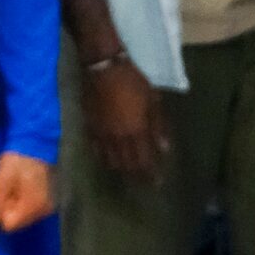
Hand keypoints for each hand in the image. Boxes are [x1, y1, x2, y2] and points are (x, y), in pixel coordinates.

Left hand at [0, 152, 54, 233]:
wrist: (37, 140)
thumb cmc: (17, 160)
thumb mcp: (1, 181)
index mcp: (32, 207)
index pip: (10, 225)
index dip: (0, 211)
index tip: (0, 195)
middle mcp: (44, 210)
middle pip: (19, 221)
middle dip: (9, 208)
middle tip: (7, 187)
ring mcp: (49, 205)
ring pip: (26, 214)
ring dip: (17, 204)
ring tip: (15, 184)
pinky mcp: (51, 198)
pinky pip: (33, 207)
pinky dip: (26, 200)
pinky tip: (24, 185)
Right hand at [82, 59, 169, 181]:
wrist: (103, 68)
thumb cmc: (132, 81)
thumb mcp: (152, 100)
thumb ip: (158, 125)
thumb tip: (165, 148)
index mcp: (137, 131)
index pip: (145, 160)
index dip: (151, 174)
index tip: (156, 183)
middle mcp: (119, 138)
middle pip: (127, 164)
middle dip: (136, 176)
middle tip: (142, 185)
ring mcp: (102, 135)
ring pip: (111, 160)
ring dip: (120, 170)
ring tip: (126, 175)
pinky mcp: (90, 128)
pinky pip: (96, 150)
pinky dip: (103, 158)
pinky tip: (107, 161)